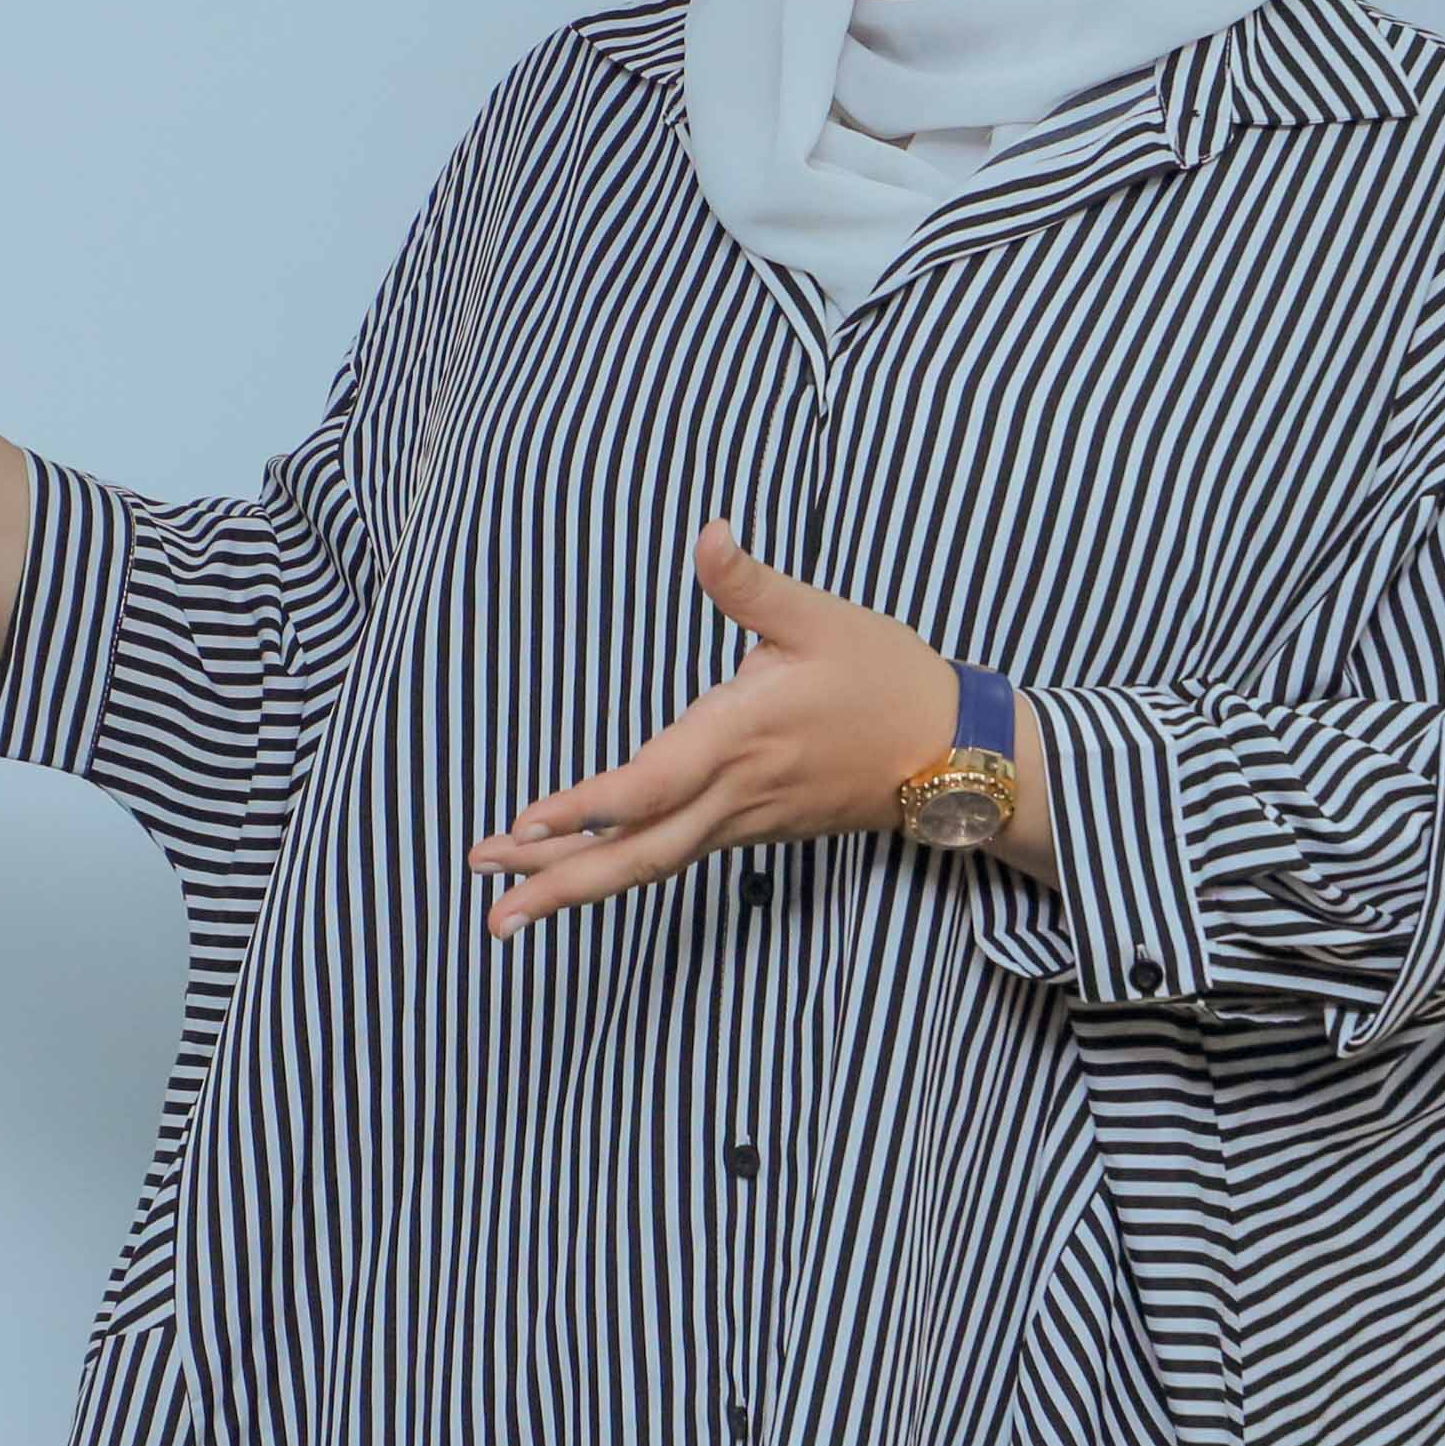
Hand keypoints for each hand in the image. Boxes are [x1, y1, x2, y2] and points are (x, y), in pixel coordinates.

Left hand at [468, 524, 1002, 932]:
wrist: (954, 753)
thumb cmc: (886, 678)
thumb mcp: (822, 617)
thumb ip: (752, 585)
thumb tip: (708, 533)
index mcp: (740, 736)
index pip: (650, 786)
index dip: (585, 810)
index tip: (525, 825)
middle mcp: (734, 791)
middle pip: (637, 852)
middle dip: (560, 882)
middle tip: (490, 911)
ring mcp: (743, 819)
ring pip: (652, 863)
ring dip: (579, 885)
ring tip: (510, 908)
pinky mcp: (753, 828)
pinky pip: (675, 856)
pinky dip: (621, 869)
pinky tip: (580, 872)